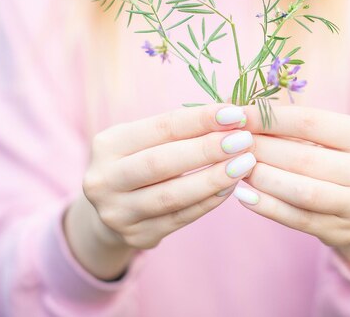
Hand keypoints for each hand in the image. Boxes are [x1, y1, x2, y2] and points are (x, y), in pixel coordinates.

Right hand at [65, 104, 256, 278]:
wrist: (111, 208)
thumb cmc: (140, 160)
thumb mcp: (146, 139)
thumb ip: (182, 128)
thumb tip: (233, 112)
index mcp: (107, 145)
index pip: (160, 128)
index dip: (199, 119)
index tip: (234, 113)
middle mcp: (104, 179)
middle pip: (161, 162)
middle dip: (207, 149)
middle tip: (243, 140)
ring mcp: (118, 212)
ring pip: (172, 195)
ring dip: (213, 178)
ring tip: (245, 163)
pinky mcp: (136, 236)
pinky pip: (180, 218)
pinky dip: (208, 201)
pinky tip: (231, 187)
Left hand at [236, 105, 349, 277]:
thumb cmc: (333, 156)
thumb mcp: (324, 134)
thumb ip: (287, 123)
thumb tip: (237, 110)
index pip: (310, 122)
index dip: (269, 119)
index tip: (237, 115)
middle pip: (304, 157)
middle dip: (261, 148)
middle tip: (230, 143)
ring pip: (301, 191)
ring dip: (262, 177)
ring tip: (236, 167)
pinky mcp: (343, 232)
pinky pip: (297, 219)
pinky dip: (266, 206)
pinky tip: (243, 196)